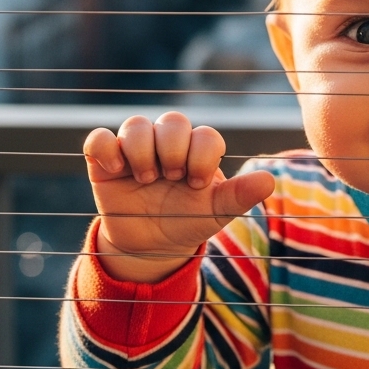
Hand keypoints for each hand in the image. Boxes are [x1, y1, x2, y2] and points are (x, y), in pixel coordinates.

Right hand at [83, 111, 274, 282]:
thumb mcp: (214, 212)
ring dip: (142, 150)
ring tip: (147, 178)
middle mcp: (168, 142)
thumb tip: (269, 181)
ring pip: (136, 124)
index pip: (206, 135)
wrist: (149, 246)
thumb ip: (239, 195)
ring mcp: (136, 149)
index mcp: (198, 150)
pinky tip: (116, 170)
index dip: (203, 157)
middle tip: (172, 177)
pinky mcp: (105, 160)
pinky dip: (105, 149)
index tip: (198, 184)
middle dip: (174, 150)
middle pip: (173, 121)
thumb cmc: (187, 221)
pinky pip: (98, 138)